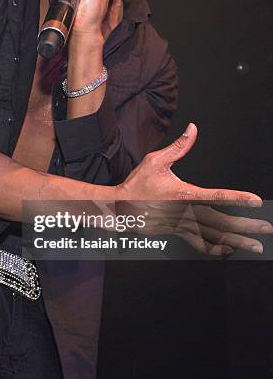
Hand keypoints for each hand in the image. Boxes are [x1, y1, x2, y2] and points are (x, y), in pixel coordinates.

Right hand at [114, 123, 271, 254]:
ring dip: (237, 241)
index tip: (256, 201)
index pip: (216, 196)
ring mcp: (182, 225)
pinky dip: (216, 248)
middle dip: (246, 226)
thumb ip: (178, 147)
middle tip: (266, 228)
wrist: (121, 208)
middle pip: (222, 222)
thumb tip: (193, 129)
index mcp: (183, 194)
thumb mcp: (155, 161)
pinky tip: (229, 249)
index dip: (238, 199)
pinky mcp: (178, 232)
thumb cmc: (138, 183)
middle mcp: (186, 212)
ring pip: (214, 236)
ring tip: (256, 246)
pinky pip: (200, 244)